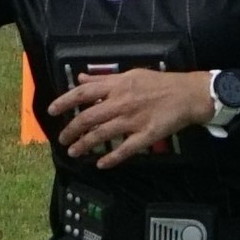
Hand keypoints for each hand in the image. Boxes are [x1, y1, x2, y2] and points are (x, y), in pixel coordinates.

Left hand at [49, 68, 212, 166]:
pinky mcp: (146, 136)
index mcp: (117, 86)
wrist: (187, 94)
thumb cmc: (158, 83)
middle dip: (71, 130)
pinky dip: (112, 158)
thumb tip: (81, 78)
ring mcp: (133, 121)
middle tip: (62, 139)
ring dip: (84, 145)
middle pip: (89, 118)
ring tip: (73, 152)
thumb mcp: (129, 74)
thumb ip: (104, 79)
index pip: (83, 93)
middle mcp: (121, 103)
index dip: (64, 102)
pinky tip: (101, 164)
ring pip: (102, 135)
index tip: (52, 111)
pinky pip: (125, 149)